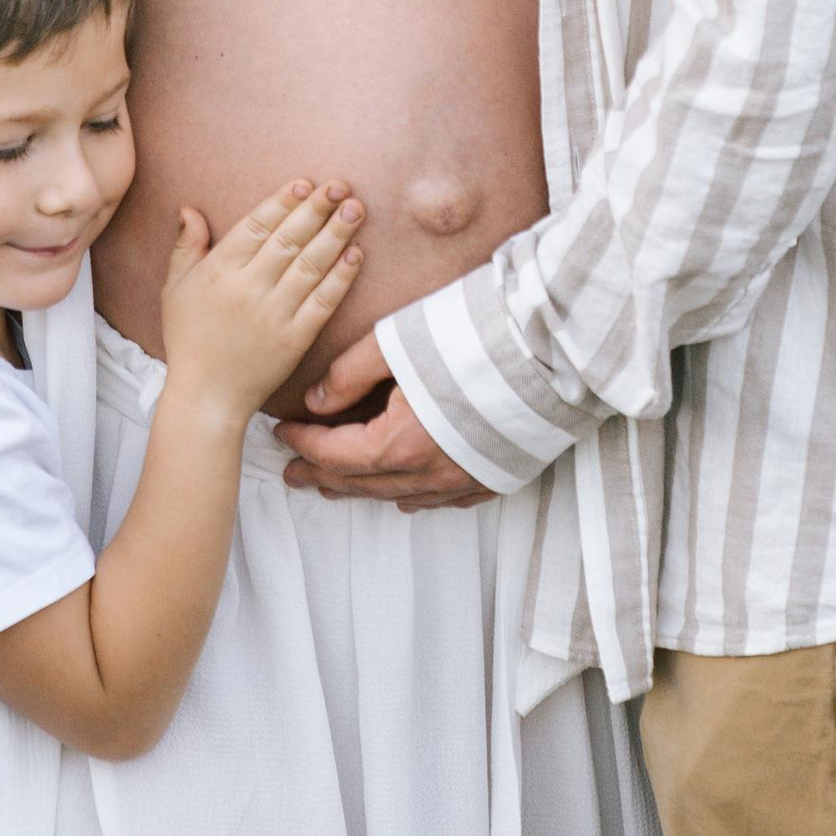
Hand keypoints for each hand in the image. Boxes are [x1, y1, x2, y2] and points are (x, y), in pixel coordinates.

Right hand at [160, 182, 365, 423]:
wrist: (206, 397)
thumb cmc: (189, 339)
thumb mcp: (174, 289)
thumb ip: (186, 247)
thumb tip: (190, 209)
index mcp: (219, 272)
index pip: (257, 227)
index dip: (283, 202)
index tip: (305, 183)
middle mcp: (248, 289)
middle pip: (289, 240)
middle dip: (317, 209)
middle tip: (341, 186)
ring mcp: (274, 315)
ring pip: (310, 266)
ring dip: (336, 236)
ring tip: (356, 210)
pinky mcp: (295, 340)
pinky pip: (322, 303)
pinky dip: (340, 278)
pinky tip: (356, 255)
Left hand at [275, 332, 485, 509]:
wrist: (554, 349)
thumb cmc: (476, 335)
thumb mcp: (396, 340)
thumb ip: (349, 373)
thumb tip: (316, 401)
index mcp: (400, 445)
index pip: (334, 454)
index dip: (302, 443)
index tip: (280, 432)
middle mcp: (431, 475)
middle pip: (362, 484)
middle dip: (322, 476)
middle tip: (291, 473)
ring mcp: (466, 482)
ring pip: (399, 496)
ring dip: (362, 489)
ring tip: (334, 484)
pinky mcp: (496, 478)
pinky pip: (441, 501)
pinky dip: (411, 495)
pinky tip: (402, 495)